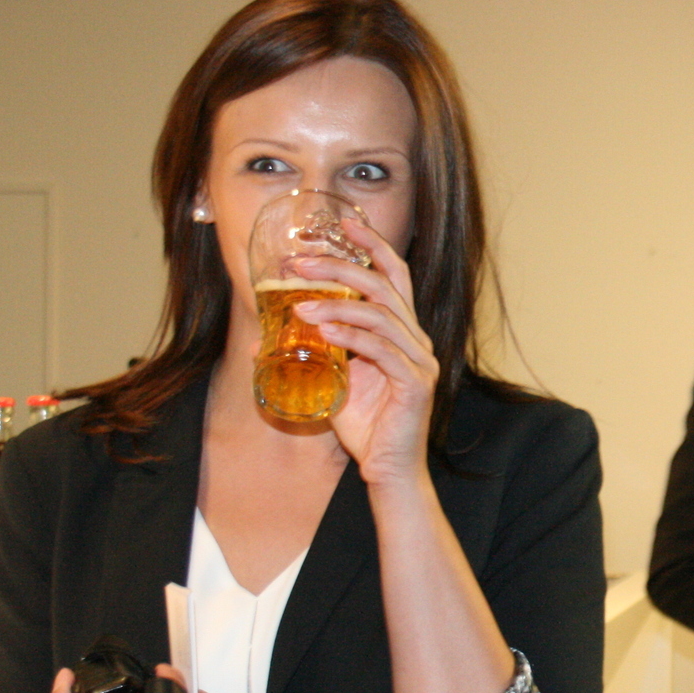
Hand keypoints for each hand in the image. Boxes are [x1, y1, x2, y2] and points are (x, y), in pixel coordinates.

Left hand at [292, 216, 439, 485]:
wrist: (390, 470)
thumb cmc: (368, 425)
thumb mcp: (337, 378)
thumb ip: (320, 350)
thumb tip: (274, 331)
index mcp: (403, 332)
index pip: (394, 276)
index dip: (373, 246)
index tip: (344, 223)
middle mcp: (417, 339)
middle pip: (384, 285)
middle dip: (340, 266)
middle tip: (299, 260)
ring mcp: (419, 360)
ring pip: (380, 313)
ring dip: (336, 302)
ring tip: (299, 304)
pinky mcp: (414, 383)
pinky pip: (381, 348)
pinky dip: (350, 335)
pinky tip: (321, 331)